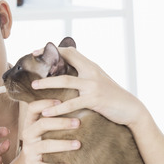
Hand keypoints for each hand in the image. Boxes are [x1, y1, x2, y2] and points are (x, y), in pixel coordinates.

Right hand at [16, 99, 79, 163]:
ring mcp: (29, 151)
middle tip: (78, 123)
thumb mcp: (40, 131)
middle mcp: (27, 135)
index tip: (62, 102)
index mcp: (30, 124)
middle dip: (61, 123)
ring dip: (63, 144)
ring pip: (46, 146)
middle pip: (42, 124)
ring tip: (78, 144)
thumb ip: (51, 120)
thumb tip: (77, 106)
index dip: (46, 103)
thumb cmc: (40, 144)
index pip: (33, 108)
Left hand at [31, 47, 148, 126]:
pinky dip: (58, 109)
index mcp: (91, 66)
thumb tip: (69, 73)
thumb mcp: (100, 81)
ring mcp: (93, 85)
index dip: (54, 49)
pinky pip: (72, 103)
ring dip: (47, 83)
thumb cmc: (113, 97)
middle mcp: (91, 72)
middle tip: (31, 61)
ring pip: (65, 80)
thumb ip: (86, 75)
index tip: (38, 51)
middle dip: (48, 60)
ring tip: (33, 86)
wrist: (131, 109)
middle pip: (67, 59)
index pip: (71, 51)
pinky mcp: (94, 100)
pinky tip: (46, 113)